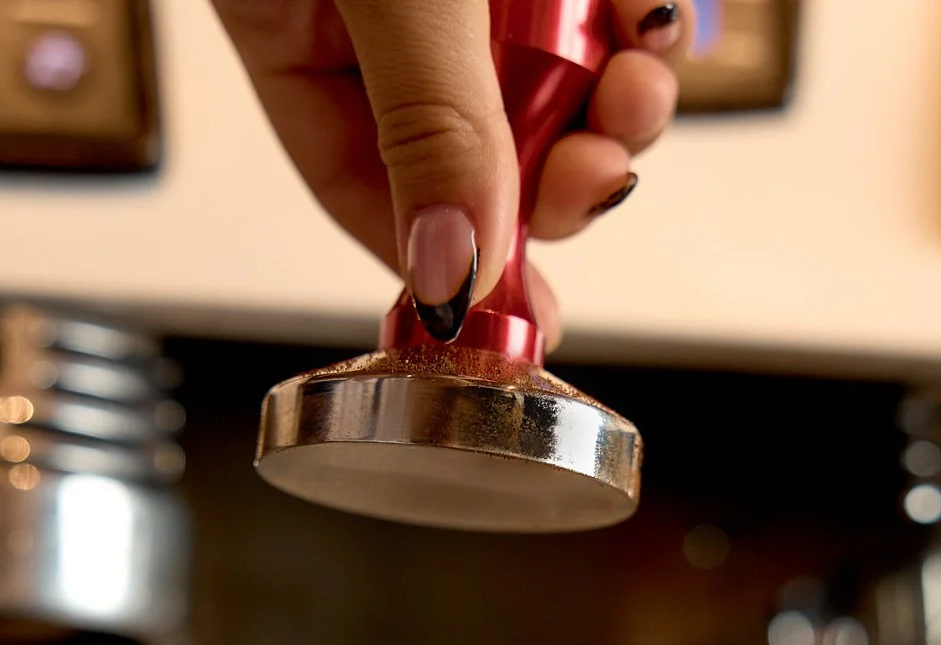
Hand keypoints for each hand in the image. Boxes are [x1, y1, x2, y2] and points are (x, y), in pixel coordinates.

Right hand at [213, 0, 693, 346]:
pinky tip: (646, 10)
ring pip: (552, 70)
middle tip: (601, 166)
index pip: (363, 187)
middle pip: (480, 142)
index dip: (453, 260)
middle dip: (558, 165)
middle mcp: (374, 13)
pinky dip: (635, 11)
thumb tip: (454, 277)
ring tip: (641, 67)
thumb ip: (425, 122)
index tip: (525, 317)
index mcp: (294, 29)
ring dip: (617, 87)